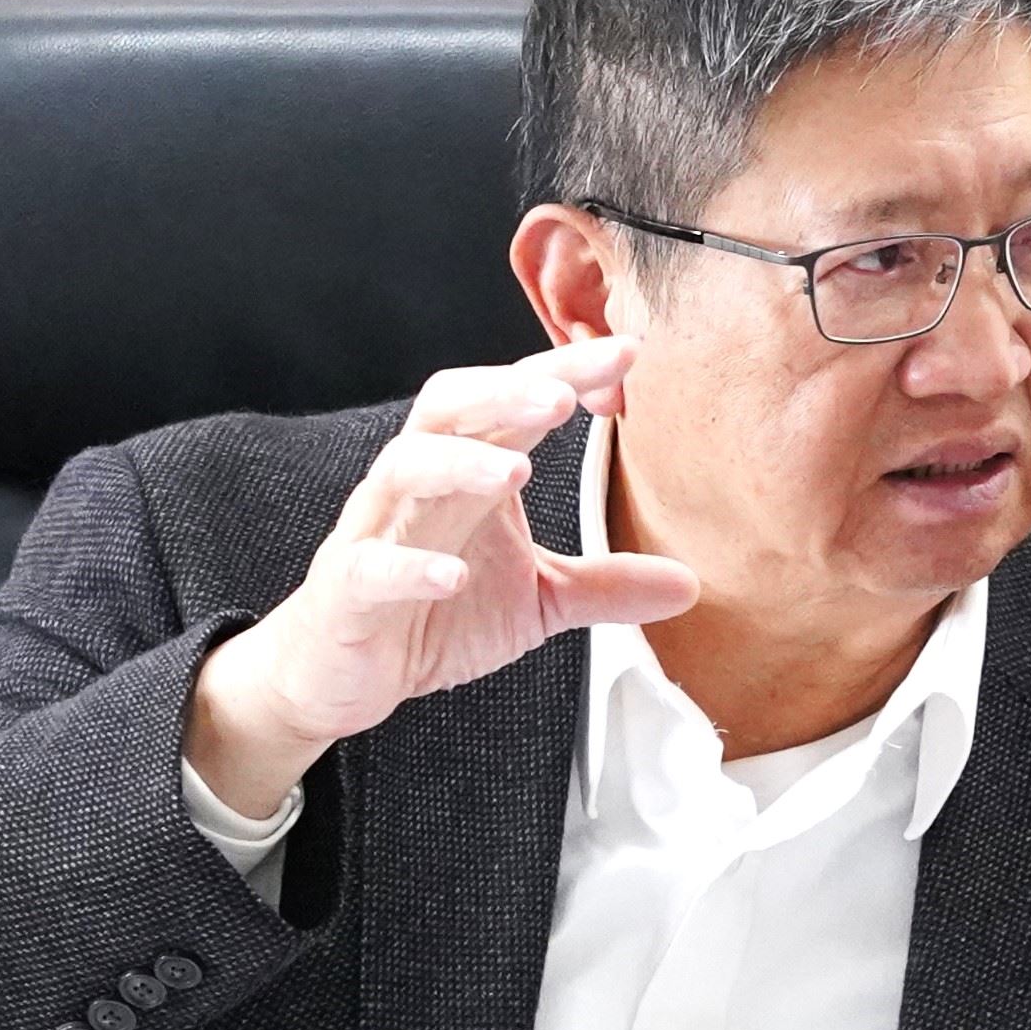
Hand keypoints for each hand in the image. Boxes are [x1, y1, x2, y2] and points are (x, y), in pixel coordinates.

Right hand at [186, 339, 697, 815]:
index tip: (628, 354)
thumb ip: (604, 585)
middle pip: (450, 408)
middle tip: (566, 393)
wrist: (340, 675)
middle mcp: (418, 487)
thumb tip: (691, 583)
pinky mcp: (345, 591)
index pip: (513, 402)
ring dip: (459, 462)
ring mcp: (375, 533)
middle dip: (506, 391)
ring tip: (515, 469)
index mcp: (466, 475)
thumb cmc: (433, 617)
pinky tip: (451, 574)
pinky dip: (410, 566)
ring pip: (403, 469)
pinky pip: (370, 566)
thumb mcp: (536, 603)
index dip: (564, 372)